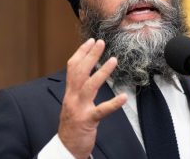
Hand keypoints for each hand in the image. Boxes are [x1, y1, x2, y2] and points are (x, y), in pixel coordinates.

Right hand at [58, 38, 126, 158]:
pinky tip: (123, 97)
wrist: (66, 147)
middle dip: (90, 55)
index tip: (91, 41)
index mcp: (70, 93)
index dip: (81, 53)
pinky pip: (101, 111)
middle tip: (101, 42)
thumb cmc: (72, 125)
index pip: (73, 67)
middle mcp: (72, 98)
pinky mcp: (87, 121)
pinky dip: (113, 103)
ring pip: (89, 86)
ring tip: (114, 60)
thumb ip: (77, 90)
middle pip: (79, 72)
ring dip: (102, 72)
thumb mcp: (72, 104)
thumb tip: (85, 74)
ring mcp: (79, 109)